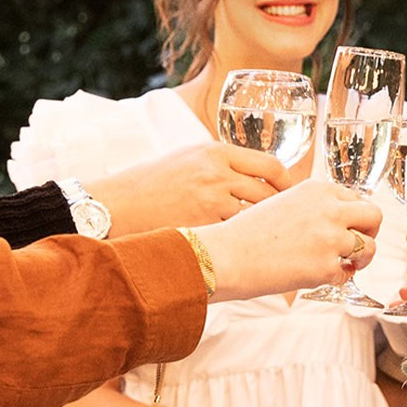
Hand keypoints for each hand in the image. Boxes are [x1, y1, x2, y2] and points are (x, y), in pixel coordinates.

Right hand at [95, 140, 286, 233]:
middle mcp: (217, 172)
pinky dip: (249, 246)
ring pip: (257, 217)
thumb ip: (219, 164)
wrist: (115, 205)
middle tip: (291, 224)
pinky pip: (238, 237)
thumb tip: (252, 177)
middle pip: (269, 192)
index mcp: (215, 151)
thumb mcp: (186, 159)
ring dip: (269, 231)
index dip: (287, 182)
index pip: (269, 164)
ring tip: (277, 242)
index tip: (291, 194)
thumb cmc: (148, 184)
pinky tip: (256, 254)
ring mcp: (210, 200)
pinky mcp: (202, 225)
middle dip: (284, 210)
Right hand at [200, 178, 378, 301]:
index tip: (348, 228)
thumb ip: (314, 206)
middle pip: (374, 217)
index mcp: (318, 189)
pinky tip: (317, 276)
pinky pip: (347, 275)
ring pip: (369, 248)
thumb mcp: (283, 202)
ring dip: (359, 259)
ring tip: (341, 264)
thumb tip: (338, 221)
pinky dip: (337, 278)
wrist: (226, 255)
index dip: (356, 217)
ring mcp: (330, 238)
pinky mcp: (325, 266)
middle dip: (370, 233)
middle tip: (358, 246)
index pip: (357, 198)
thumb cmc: (247, 233)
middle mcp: (329, 209)